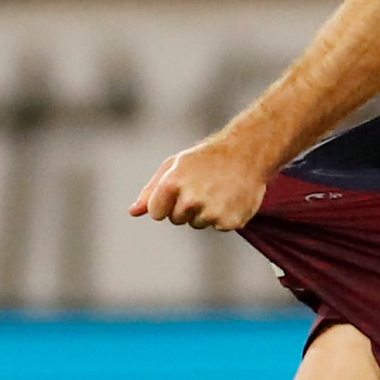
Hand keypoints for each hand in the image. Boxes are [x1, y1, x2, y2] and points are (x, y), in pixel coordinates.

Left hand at [130, 127, 277, 231]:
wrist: (247, 152)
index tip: (177, 190)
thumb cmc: (205, 158)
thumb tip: (132, 212)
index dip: (164, 203)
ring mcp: (211, 213)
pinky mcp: (229, 222)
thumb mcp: (174, 167)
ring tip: (217, 189)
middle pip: (175, 219)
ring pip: (196, 223)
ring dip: (203, 211)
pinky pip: (216, 226)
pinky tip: (229, 197)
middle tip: (202, 185)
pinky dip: (222, 216)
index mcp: (173, 183)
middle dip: (184, 206)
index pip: (155, 212)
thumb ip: (150, 191)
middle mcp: (191, 200)